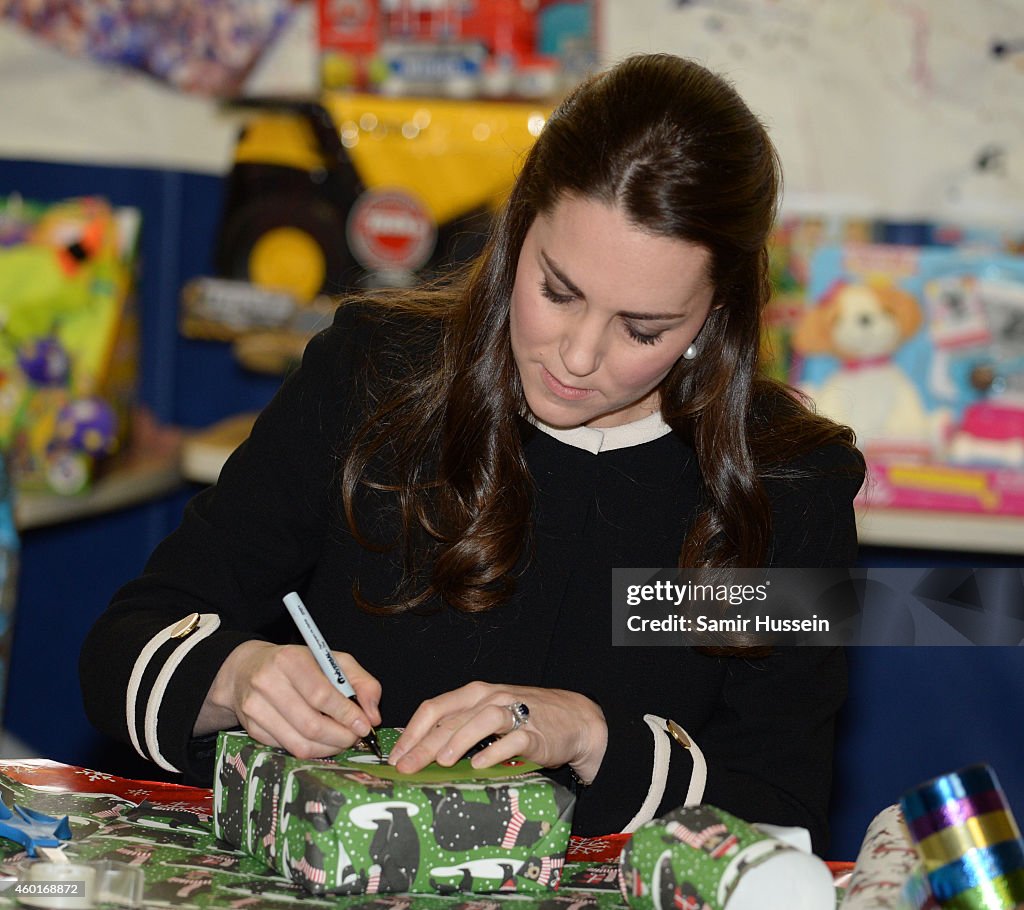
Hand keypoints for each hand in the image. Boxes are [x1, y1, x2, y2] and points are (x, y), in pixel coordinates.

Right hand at [197, 641, 381, 758]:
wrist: (248, 668)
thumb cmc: (298, 663)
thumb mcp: (332, 661)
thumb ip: (361, 682)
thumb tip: (373, 715)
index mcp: (290, 660)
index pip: (321, 695)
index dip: (346, 715)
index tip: (365, 725)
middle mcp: (268, 683)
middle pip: (311, 724)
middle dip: (341, 737)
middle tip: (356, 737)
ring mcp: (255, 708)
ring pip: (299, 744)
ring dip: (329, 748)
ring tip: (342, 740)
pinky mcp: (251, 729)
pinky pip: (288, 749)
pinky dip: (311, 750)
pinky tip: (321, 740)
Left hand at [388, 682, 607, 783]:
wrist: (574, 719)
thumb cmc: (524, 719)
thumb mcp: (487, 717)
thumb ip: (459, 727)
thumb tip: (419, 752)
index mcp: (474, 694)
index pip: (435, 707)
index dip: (412, 731)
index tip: (395, 757)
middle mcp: (491, 698)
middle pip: (452, 717)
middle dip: (425, 743)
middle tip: (406, 766)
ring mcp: (514, 713)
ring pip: (482, 719)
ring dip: (460, 739)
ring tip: (441, 761)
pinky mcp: (536, 732)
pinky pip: (514, 739)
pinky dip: (495, 751)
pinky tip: (480, 765)